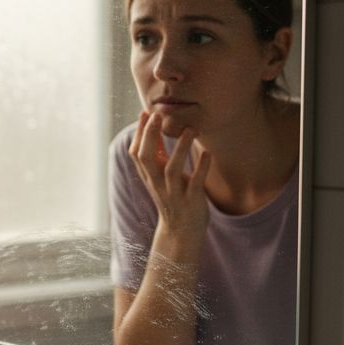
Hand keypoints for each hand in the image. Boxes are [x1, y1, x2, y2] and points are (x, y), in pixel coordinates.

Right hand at [128, 111, 210, 243]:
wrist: (181, 232)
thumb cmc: (173, 198)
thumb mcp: (160, 176)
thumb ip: (157, 155)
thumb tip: (151, 128)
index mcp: (149, 177)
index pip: (136, 153)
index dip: (139, 133)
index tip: (146, 112)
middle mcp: (157, 184)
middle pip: (146, 159)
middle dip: (150, 136)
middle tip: (159, 115)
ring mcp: (174, 193)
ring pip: (172, 170)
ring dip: (180, 149)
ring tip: (190, 129)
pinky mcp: (191, 201)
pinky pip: (196, 183)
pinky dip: (201, 168)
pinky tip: (206, 153)